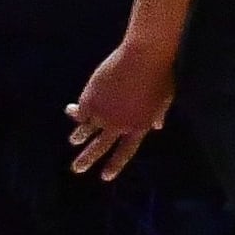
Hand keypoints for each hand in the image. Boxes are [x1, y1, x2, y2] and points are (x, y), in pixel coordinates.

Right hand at [67, 31, 178, 179]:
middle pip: (100, 147)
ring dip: (78, 137)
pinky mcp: (89, 101)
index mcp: (140, 127)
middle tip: (76, 170)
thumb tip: (157, 127)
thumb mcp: (164, 98)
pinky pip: (80, 113)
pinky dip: (75, 113)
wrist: (143, 57)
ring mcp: (102, 114)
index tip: (105, 177)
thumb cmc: (160, 75)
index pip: (126, 151)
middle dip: (87, 159)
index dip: (115, 164)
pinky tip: (70, 111)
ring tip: (73, 142)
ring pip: (86, 131)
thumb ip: (157, 115)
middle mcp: (119, 125)